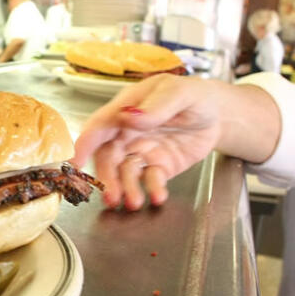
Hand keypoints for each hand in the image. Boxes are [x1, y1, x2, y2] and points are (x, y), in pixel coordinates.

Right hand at [72, 75, 232, 209]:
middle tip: (111, 196)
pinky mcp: (158, 166)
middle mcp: (129, 132)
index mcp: (127, 108)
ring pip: (126, 173)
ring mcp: (142, 150)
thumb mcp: (179, 92)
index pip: (99, 126)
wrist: (219, 115)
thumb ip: (156, 106)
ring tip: (134, 202)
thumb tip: (130, 117)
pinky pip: (149, 180)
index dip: (84, 144)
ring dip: (126, 188)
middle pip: (108, 157)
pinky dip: (152, 190)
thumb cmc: (195, 95)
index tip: (75, 164)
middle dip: (107, 178)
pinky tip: (158, 196)